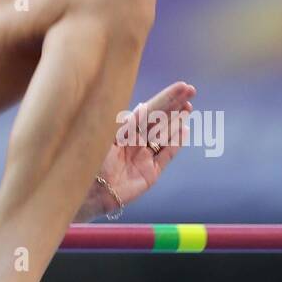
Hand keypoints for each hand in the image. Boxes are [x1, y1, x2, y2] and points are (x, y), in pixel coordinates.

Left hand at [77, 81, 195, 221]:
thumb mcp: (105, 140)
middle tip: (191, 90)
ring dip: (176, 121)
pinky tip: (184, 130)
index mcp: (122, 132)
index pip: (147, 111)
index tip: (180, 86)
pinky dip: (176, 144)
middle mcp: (134, 143)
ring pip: (164, 136)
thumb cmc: (90, 164)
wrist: (90, 194)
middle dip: (174, 105)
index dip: (164, 99)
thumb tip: (142, 106)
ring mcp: (143, 157)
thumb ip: (125, 126)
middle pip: (158, 120)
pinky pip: (166, 155)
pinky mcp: (150, 173)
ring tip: (188, 106)